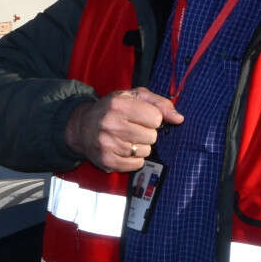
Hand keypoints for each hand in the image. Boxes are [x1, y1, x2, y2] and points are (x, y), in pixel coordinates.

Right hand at [64, 87, 183, 171]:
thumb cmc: (113, 109)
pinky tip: (124, 150)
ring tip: (127, 139)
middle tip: (133, 129)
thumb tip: (179, 119)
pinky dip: (135, 159)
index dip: (152, 118)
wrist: (81, 126)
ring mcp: (108, 144)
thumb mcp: (134, 97)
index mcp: (119, 104)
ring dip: (141, 146)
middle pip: (152, 137)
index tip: (142, 117)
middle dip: (147, 133)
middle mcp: (111, 123)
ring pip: (145, 151)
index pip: (156, 118)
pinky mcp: (107, 160)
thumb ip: (159, 103)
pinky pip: (137, 164)